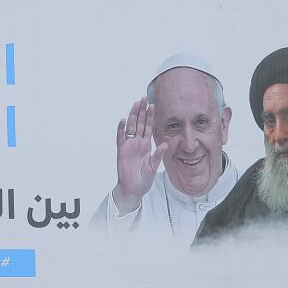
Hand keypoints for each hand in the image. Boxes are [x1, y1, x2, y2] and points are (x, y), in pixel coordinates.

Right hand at [112, 97, 165, 214]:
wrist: (133, 190)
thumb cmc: (143, 180)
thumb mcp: (153, 167)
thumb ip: (158, 155)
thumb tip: (166, 144)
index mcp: (146, 145)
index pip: (148, 127)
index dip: (150, 116)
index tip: (153, 105)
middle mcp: (137, 143)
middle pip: (139, 123)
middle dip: (141, 111)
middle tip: (143, 98)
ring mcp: (129, 146)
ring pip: (130, 127)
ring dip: (132, 115)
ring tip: (135, 104)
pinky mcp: (121, 151)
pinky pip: (120, 138)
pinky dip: (121, 129)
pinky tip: (123, 120)